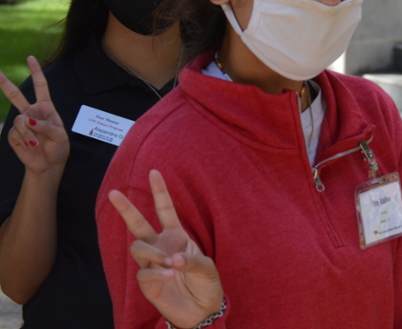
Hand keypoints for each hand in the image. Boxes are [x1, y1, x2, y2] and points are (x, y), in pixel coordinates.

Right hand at [0, 56, 68, 175]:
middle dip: (4, 84)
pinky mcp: (14, 135)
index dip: (36, 72)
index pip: (40, 86)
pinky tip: (31, 146)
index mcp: (46, 108)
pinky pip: (16, 133)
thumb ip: (46, 126)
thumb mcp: (60, 135)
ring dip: (29, 133)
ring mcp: (22, 123)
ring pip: (19, 120)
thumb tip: (27, 120)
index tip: (31, 58)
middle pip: (16, 95)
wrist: (50, 164)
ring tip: (37, 143)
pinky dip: (26, 140)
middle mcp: (31, 113)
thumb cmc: (58, 147)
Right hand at [108, 170, 222, 327]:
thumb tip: (172, 259)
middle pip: (138, 224)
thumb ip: (192, 260)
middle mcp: (160, 246)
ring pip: (138, 247)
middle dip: (126, 208)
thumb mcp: (207, 269)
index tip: (154, 172)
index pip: (165, 210)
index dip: (160, 192)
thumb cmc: (206, 284)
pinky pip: (143, 271)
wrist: (202, 310)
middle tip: (114, 192)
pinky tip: (170, 275)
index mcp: (176, 236)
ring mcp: (151, 263)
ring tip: (170, 264)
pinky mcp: (146, 282)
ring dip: (153, 253)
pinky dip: (156, 272)